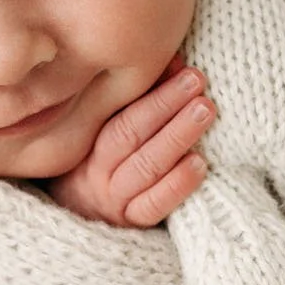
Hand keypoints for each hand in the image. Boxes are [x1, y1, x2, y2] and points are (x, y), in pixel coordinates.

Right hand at [47, 58, 215, 226]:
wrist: (80, 216)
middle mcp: (94, 168)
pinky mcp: (131, 223)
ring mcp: (112, 199)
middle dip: (165, 104)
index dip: (150, 88)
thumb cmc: (102, 162)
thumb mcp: (108, 127)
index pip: (114, 109)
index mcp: (85, 138)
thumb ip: (138, 96)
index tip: (180, 66)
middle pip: (128, 133)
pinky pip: (153, 206)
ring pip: (144, 166)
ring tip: (204, 113)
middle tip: (196, 82)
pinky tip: (199, 164)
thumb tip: (174, 61)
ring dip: (176, 136)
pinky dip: (176, 184)